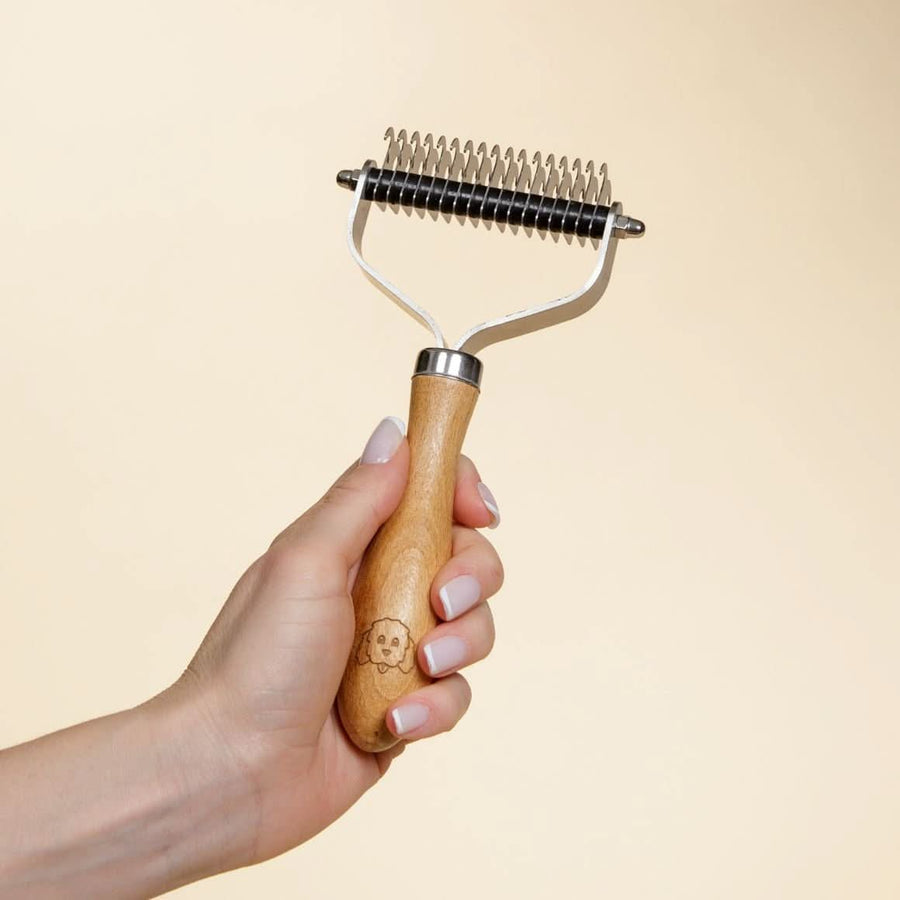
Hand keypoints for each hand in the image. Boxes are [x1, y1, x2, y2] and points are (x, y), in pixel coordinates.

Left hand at [158, 416, 502, 870]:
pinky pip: (455, 694)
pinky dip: (433, 708)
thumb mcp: (306, 561)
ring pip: (473, 628)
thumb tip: (393, 432)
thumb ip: (358, 498)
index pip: (426, 496)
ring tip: (417, 668)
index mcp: (354, 546)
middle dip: (471, 577)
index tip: (480, 509)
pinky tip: (394, 721)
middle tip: (441, 600)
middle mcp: (380, 590)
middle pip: (467, 559)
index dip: (462, 493)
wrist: (231, 772)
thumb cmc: (255, 661)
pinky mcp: (407, 704)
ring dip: (457, 647)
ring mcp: (396, 649)